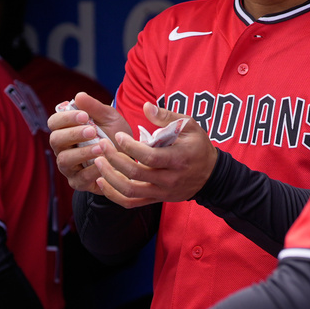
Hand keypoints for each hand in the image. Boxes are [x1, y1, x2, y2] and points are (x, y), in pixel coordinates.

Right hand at [48, 92, 131, 193]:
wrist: (131, 158)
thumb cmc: (115, 135)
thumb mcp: (109, 118)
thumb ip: (95, 108)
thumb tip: (79, 96)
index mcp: (66, 130)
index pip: (54, 122)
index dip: (66, 118)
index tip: (85, 116)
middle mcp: (63, 149)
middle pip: (55, 140)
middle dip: (73, 134)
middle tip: (92, 131)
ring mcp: (69, 167)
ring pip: (64, 160)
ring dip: (82, 152)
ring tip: (101, 147)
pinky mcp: (78, 182)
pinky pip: (80, 178)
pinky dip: (92, 170)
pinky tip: (105, 163)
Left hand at [94, 101, 216, 207]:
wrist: (211, 175)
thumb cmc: (198, 146)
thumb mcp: (189, 126)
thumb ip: (166, 116)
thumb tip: (146, 106)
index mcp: (178, 159)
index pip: (149, 156)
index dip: (130, 147)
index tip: (118, 135)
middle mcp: (169, 179)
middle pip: (135, 174)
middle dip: (114, 159)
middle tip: (101, 145)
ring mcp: (162, 192)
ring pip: (130, 191)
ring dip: (110, 178)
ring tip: (97, 162)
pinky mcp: (156, 199)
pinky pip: (131, 202)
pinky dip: (114, 195)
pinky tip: (102, 181)